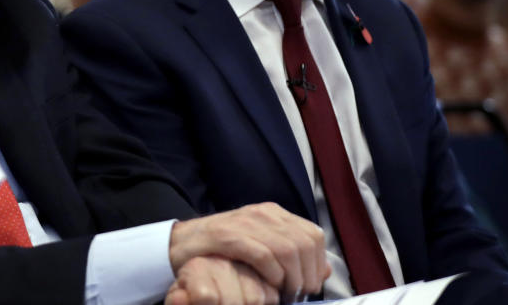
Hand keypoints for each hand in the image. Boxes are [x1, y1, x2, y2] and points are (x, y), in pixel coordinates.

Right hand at [169, 203, 328, 298]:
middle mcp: (262, 214)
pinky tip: (268, 285)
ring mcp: (244, 223)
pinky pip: (262, 255)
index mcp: (273, 214)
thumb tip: (325, 270)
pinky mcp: (227, 236)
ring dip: (291, 278)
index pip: (313, 235)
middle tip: (298, 295)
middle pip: (303, 243)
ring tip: (285, 294)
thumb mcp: (262, 247)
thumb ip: (292, 256)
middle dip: (306, 274)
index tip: (310, 286)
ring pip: (287, 249)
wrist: (182, 242)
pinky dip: (271, 274)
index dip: (317, 264)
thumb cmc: (223, 250)